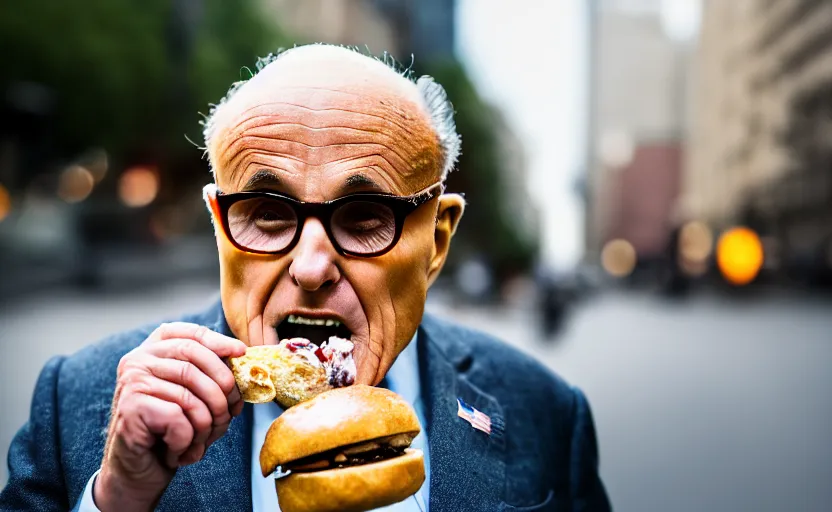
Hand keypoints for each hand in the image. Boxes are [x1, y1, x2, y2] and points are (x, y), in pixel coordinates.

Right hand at [94, 322, 246, 510]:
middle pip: (194, 360)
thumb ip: (210, 376)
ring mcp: (132, 382)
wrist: (137, 472)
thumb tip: (242, 358)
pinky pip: (178, 419)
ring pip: (190, 395)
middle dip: (222, 389)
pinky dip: (187, 441)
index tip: (241, 352)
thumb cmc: (170, 432)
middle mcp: (138, 361)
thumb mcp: (194, 397)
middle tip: (229, 414)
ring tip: (201, 440)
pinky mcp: (130, 408)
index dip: (218, 341)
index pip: (189, 334)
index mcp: (153, 351)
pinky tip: (177, 451)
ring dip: (206, 424)